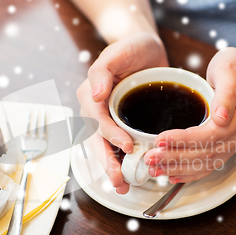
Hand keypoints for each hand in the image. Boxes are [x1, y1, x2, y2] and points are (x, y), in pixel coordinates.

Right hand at [77, 31, 167, 193]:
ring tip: (123, 186)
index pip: (97, 120)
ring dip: (113, 168)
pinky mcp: (122, 124)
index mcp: (90, 95)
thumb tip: (94, 95)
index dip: (110, 135)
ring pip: (106, 148)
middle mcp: (95, 111)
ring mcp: (108, 120)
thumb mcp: (116, 53)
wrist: (145, 49)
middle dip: (107, 163)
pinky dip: (123, 161)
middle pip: (97, 141)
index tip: (127, 146)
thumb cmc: (131, 48)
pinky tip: (132, 174)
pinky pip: (118, 145)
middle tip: (119, 182)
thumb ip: (101, 71)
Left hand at [144, 47, 235, 182]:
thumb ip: (226, 92)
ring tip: (155, 168)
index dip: (184, 140)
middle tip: (150, 158)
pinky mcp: (228, 146)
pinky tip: (172, 175)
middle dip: (175, 158)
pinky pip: (209, 165)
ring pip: (206, 163)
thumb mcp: (230, 68)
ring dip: (178, 168)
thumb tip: (221, 117)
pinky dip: (190, 173)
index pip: (211, 134)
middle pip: (206, 153)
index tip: (160, 139)